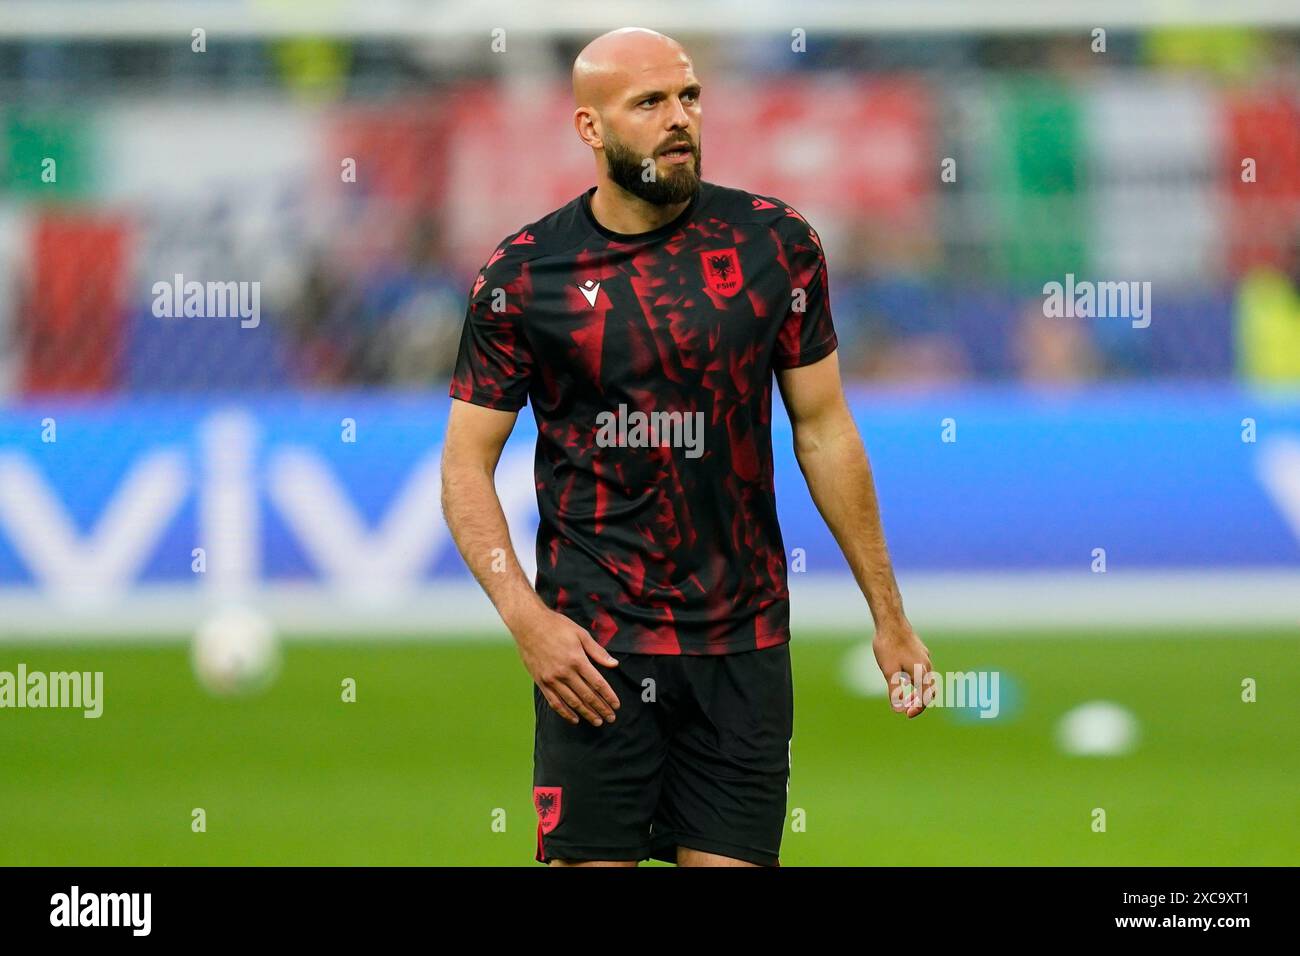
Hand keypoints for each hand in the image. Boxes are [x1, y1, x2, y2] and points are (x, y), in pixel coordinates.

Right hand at [512, 608, 620, 726]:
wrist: (528, 624)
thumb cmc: (557, 626)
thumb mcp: (581, 634)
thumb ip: (597, 651)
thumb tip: (614, 664)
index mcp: (577, 660)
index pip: (598, 683)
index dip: (609, 696)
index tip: (616, 706)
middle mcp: (565, 672)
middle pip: (587, 696)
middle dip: (601, 708)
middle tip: (611, 718)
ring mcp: (552, 679)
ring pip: (572, 702)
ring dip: (586, 713)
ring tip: (597, 721)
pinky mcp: (541, 682)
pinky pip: (555, 702)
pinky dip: (565, 712)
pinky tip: (574, 719)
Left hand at [872, 623, 931, 718]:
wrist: (890, 621)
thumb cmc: (889, 645)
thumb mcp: (889, 671)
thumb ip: (895, 691)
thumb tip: (898, 709)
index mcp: (922, 672)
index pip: (925, 697)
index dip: (917, 709)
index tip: (906, 714)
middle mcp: (927, 665)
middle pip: (928, 689)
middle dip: (918, 701)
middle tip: (905, 708)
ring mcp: (924, 656)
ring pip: (925, 679)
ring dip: (917, 690)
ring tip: (904, 696)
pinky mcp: (919, 651)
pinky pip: (921, 670)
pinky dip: (915, 679)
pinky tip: (903, 678)